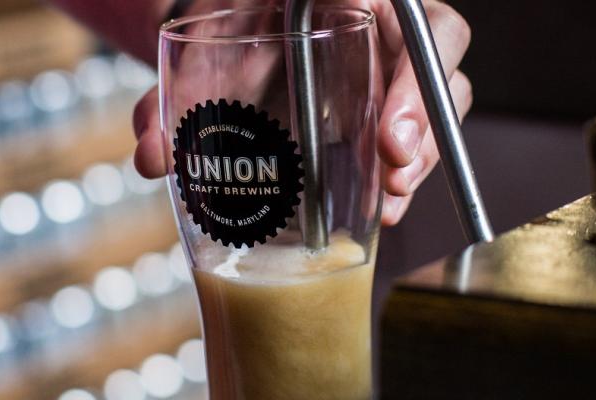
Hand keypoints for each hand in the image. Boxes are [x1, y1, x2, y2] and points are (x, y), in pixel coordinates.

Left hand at [132, 0, 472, 225]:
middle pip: (438, 55)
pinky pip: (422, 135)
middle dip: (424, 113)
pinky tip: (387, 207)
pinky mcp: (389, 109)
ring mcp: (391, 69)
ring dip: (424, 153)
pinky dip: (408, 173)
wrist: (229, 54)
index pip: (408, 11)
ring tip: (393, 195)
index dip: (411, 64)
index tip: (388, 123)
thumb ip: (172, 96)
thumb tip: (152, 158)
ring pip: (443, 98)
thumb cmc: (223, 41)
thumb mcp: (197, 57)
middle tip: (393, 161)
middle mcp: (381, 27)